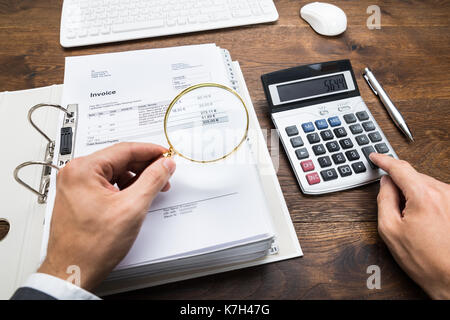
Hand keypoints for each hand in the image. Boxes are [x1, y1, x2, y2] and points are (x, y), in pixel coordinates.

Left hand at [38, 142, 175, 290]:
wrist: (73, 271)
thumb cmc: (90, 246)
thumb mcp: (132, 208)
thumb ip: (152, 180)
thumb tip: (164, 165)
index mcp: (83, 169)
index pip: (125, 149)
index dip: (151, 152)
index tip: (166, 155)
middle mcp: (75, 174)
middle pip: (119, 159)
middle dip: (145, 166)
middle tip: (165, 172)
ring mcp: (75, 186)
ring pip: (114, 172)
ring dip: (136, 177)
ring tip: (153, 188)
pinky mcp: (79, 197)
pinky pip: (107, 184)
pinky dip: (124, 187)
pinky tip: (137, 196)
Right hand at [370, 153, 449, 298]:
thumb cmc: (424, 259)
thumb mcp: (390, 229)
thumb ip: (384, 199)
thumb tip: (385, 183)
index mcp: (424, 196)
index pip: (399, 168)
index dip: (384, 160)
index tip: (375, 156)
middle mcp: (443, 192)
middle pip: (413, 176)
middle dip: (399, 184)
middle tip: (393, 206)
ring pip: (425, 185)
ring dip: (413, 194)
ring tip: (412, 222)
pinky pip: (436, 193)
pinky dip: (425, 200)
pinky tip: (424, 221)